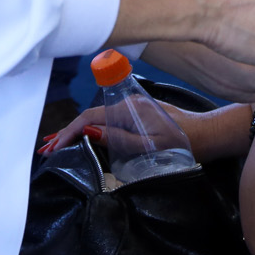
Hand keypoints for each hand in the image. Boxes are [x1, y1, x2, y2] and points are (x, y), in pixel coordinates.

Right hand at [43, 100, 223, 161]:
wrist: (209, 134)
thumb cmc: (184, 142)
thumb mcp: (149, 146)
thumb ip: (117, 140)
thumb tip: (87, 133)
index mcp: (127, 109)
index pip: (89, 119)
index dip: (69, 133)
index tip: (53, 148)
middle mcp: (126, 105)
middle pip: (89, 117)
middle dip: (66, 132)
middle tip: (45, 149)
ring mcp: (131, 108)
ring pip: (96, 119)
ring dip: (75, 132)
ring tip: (55, 145)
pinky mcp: (136, 115)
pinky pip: (106, 121)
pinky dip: (89, 129)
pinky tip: (82, 136)